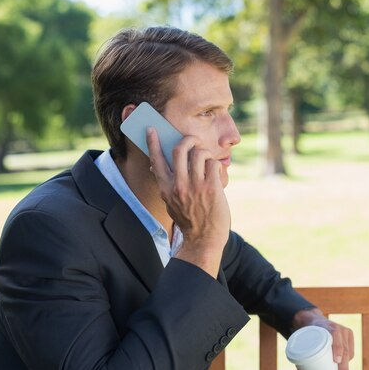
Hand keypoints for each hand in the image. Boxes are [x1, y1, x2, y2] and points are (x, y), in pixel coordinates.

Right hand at [147, 128, 229, 276]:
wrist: (204, 239)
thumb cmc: (189, 221)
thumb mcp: (171, 203)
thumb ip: (166, 185)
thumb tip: (156, 166)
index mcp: (166, 188)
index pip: (156, 159)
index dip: (153, 142)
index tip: (152, 129)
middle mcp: (178, 184)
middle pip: (180, 148)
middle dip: (189, 139)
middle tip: (194, 141)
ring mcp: (195, 186)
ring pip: (200, 153)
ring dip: (206, 154)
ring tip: (208, 164)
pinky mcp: (212, 187)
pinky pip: (214, 164)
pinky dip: (217, 166)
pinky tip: (217, 174)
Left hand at [292, 308, 354, 369]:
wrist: (314, 319)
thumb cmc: (308, 332)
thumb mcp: (303, 340)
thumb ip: (300, 358)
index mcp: (326, 326)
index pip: (335, 335)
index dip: (337, 348)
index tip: (336, 361)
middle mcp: (338, 328)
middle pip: (344, 350)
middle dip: (344, 368)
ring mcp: (345, 332)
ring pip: (348, 352)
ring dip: (346, 366)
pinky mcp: (348, 335)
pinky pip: (350, 350)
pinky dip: (348, 360)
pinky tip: (345, 368)